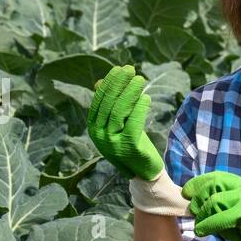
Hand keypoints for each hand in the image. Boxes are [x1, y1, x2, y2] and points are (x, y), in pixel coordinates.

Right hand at [87, 65, 162, 180]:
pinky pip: (133, 123)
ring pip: (120, 111)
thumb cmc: (131, 142)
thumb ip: (110, 104)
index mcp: (94, 127)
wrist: (143, 171)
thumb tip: (100, 81)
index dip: (109, 83)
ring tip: (140, 80)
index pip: (99, 100)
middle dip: (119, 83)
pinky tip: (146, 98)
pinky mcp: (128, 148)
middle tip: (131, 69)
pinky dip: (139, 108)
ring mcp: (112, 143)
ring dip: (130, 92)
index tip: (119, 69)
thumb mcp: (118, 123)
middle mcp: (99, 135)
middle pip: (109, 103)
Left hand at [183, 171, 240, 240]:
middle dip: (198, 198)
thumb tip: (194, 204)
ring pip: (214, 201)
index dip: (197, 183)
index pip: (216, 177)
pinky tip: (201, 231)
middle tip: (193, 212)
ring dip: (202, 215)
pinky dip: (207, 225)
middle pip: (213, 185)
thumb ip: (218, 207)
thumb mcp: (233, 216)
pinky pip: (219, 217)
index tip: (186, 192)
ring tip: (199, 225)